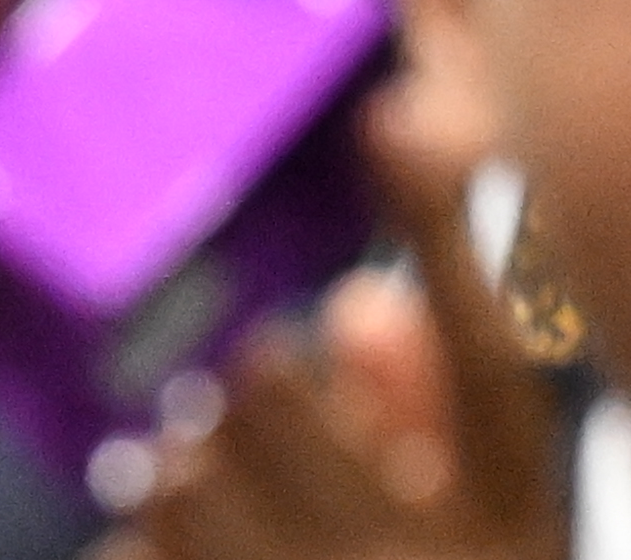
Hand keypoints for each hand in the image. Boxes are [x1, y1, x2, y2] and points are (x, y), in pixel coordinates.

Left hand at [98, 94, 559, 559]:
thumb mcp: (476, 523)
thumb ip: (426, 407)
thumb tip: (353, 304)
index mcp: (505, 525)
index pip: (477, 353)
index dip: (436, 229)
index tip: (393, 115)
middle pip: (267, 382)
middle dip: (260, 400)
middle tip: (283, 447)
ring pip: (175, 470)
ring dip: (191, 481)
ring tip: (243, 526)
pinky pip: (125, 550)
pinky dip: (149, 552)